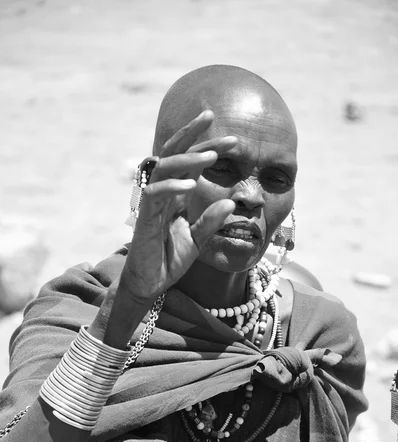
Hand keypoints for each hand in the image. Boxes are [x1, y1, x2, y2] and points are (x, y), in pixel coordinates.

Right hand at [120, 110, 236, 301]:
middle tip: (212, 118)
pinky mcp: (145, 218)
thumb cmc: (169, 258)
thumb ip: (211, 222)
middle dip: (192, 134)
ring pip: (164, 168)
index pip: (191, 161)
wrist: (150, 283)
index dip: (209, 146)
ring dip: (187, 159)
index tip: (234, 138)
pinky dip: (172, 187)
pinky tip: (191, 185)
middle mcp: (162, 192)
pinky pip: (155, 195)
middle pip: (173, 153)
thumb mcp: (197, 239)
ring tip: (212, 156)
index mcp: (175, 193)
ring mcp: (152, 204)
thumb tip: (231, 204)